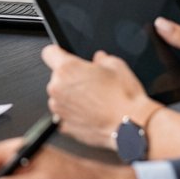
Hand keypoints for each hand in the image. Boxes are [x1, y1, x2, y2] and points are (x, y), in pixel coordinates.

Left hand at [42, 45, 157, 149]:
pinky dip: (74, 114)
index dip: (58, 53)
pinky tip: (91, 113)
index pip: (48, 53)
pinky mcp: (64, 126)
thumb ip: (102, 59)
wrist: (131, 126)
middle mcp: (57, 89)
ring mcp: (59, 109)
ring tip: (94, 100)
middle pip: (56, 77)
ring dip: (71, 97)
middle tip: (91, 83)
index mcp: (67, 69)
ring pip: (60, 96)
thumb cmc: (124, 98)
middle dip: (70, 78)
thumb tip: (99, 59)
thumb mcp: (116, 65)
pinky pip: (65, 114)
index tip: (63, 57)